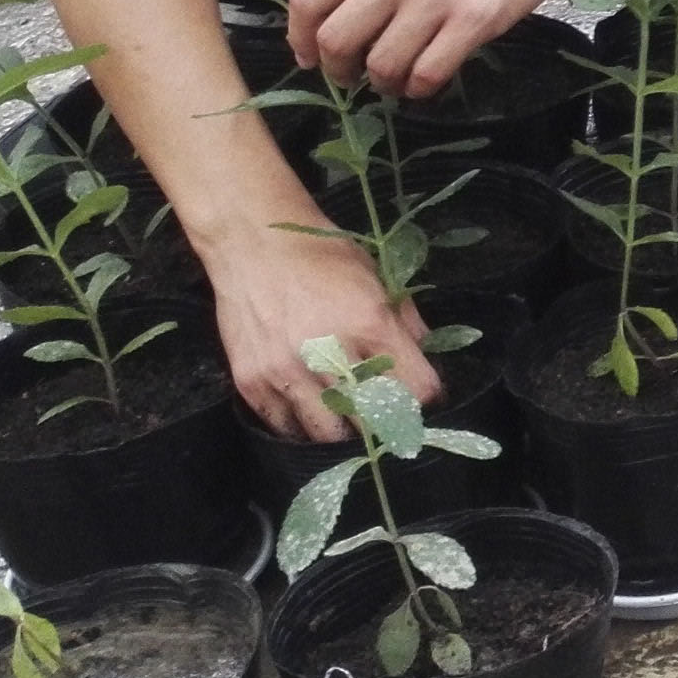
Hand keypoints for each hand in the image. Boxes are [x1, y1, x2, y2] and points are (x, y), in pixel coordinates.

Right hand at [205, 227, 442, 440]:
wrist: (253, 243)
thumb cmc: (321, 255)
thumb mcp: (376, 275)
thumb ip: (406, 321)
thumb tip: (427, 358)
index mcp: (369, 323)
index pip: (416, 389)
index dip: (425, 396)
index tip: (422, 396)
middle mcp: (328, 354)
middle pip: (373, 420)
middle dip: (384, 419)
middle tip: (384, 411)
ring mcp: (285, 372)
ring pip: (328, 433)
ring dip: (343, 428)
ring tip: (346, 413)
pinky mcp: (251, 382)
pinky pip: (284, 426)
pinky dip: (301, 424)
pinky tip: (310, 409)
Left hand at [287, 0, 579, 95]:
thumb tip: (330, 24)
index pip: (306, 0)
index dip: (300, 39)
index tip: (311, 57)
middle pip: (336, 42)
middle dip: (339, 71)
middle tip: (355, 75)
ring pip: (382, 66)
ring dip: (384, 84)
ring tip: (397, 78)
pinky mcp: (471, 21)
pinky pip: (427, 75)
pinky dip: (420, 88)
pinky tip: (426, 79)